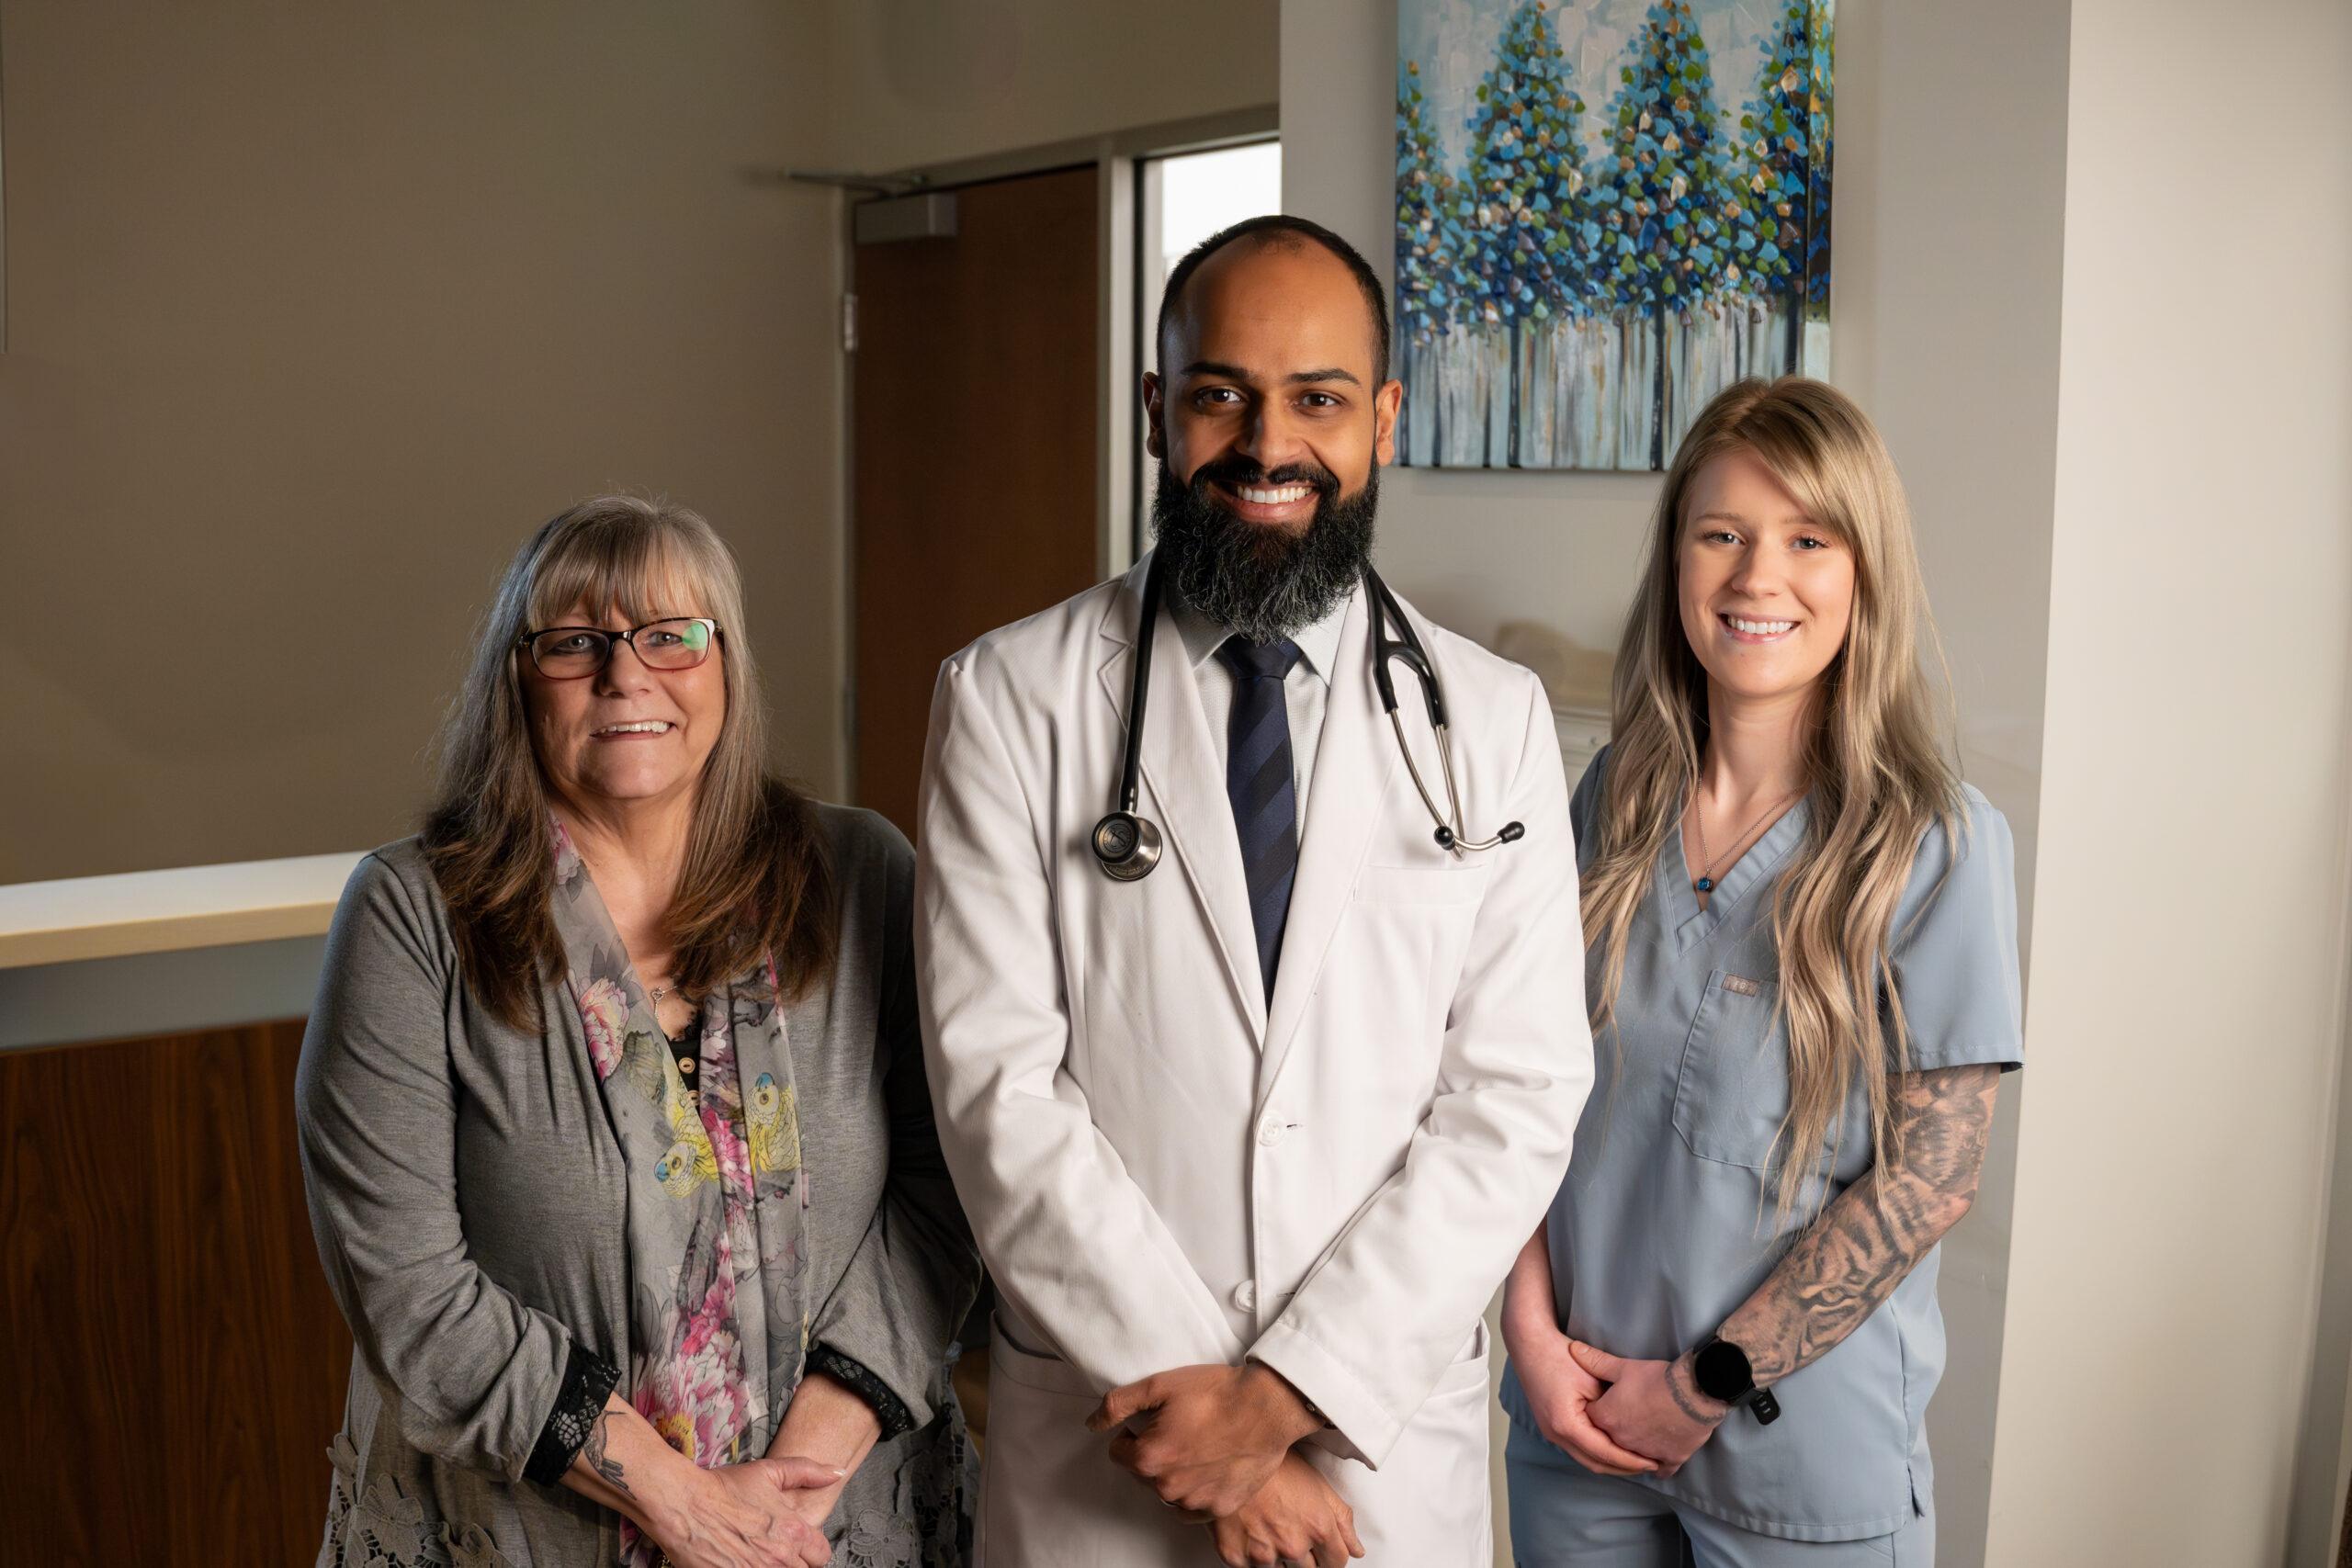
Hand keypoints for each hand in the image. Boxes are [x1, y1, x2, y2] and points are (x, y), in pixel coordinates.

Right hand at [649, 1456, 842, 1567]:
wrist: (684, 1505)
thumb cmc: (723, 1488)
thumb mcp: (769, 1471)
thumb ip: (807, 1471)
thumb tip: (835, 1473)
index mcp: (793, 1532)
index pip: (822, 1555)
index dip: (812, 1550)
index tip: (799, 1545)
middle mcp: (779, 1558)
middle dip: (794, 1562)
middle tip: (776, 1552)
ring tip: (761, 1557)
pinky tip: (744, 1562)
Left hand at [1086, 1364, 1321, 1516]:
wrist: (1266, 1407)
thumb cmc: (1216, 1393)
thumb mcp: (1159, 1385)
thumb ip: (1117, 1404)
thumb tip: (1093, 1423)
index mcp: (1148, 1459)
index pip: (1119, 1452)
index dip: (1134, 1433)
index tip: (1156, 1420)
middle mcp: (1168, 1488)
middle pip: (1144, 1473)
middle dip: (1155, 1453)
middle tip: (1182, 1428)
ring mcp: (1195, 1502)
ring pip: (1169, 1491)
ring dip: (1176, 1473)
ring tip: (1200, 1444)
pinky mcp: (1219, 1507)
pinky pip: (1194, 1506)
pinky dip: (1198, 1490)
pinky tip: (1212, 1465)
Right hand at [1206, 1452, 1365, 1567]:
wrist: (1228, 1453)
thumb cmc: (1273, 1464)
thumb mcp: (1317, 1483)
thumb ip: (1342, 1519)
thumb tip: (1356, 1548)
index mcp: (1318, 1528)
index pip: (1337, 1563)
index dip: (1331, 1557)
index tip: (1325, 1553)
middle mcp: (1293, 1545)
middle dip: (1304, 1555)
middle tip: (1289, 1528)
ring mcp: (1263, 1554)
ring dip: (1275, 1554)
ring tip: (1267, 1524)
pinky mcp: (1235, 1557)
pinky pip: (1249, 1567)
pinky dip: (1250, 1553)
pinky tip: (1249, 1528)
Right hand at [1510, 1328, 1658, 1477]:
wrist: (1530, 1344)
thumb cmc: (1559, 1356)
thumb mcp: (1591, 1379)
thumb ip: (1608, 1407)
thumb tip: (1628, 1426)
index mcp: (1566, 1425)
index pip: (1604, 1453)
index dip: (1630, 1460)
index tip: (1652, 1462)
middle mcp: (1556, 1435)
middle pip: (1594, 1464)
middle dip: (1623, 1468)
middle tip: (1650, 1466)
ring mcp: (1551, 1433)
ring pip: (1586, 1459)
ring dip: (1611, 1463)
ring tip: (1637, 1461)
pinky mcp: (1552, 1427)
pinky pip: (1579, 1449)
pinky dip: (1599, 1453)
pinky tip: (1615, 1447)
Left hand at [1566, 1340, 1724, 1477]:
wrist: (1694, 1393)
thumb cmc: (1657, 1379)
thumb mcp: (1624, 1367)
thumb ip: (1596, 1360)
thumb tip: (1573, 1348)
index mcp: (1607, 1419)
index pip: (1591, 1418)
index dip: (1597, 1408)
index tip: (1605, 1402)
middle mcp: (1622, 1441)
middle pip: (1610, 1439)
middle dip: (1613, 1430)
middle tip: (1624, 1416)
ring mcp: (1646, 1453)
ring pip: (1633, 1457)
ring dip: (1634, 1449)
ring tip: (1641, 1434)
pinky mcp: (1670, 1459)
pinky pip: (1661, 1469)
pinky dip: (1659, 1464)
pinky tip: (1659, 1457)